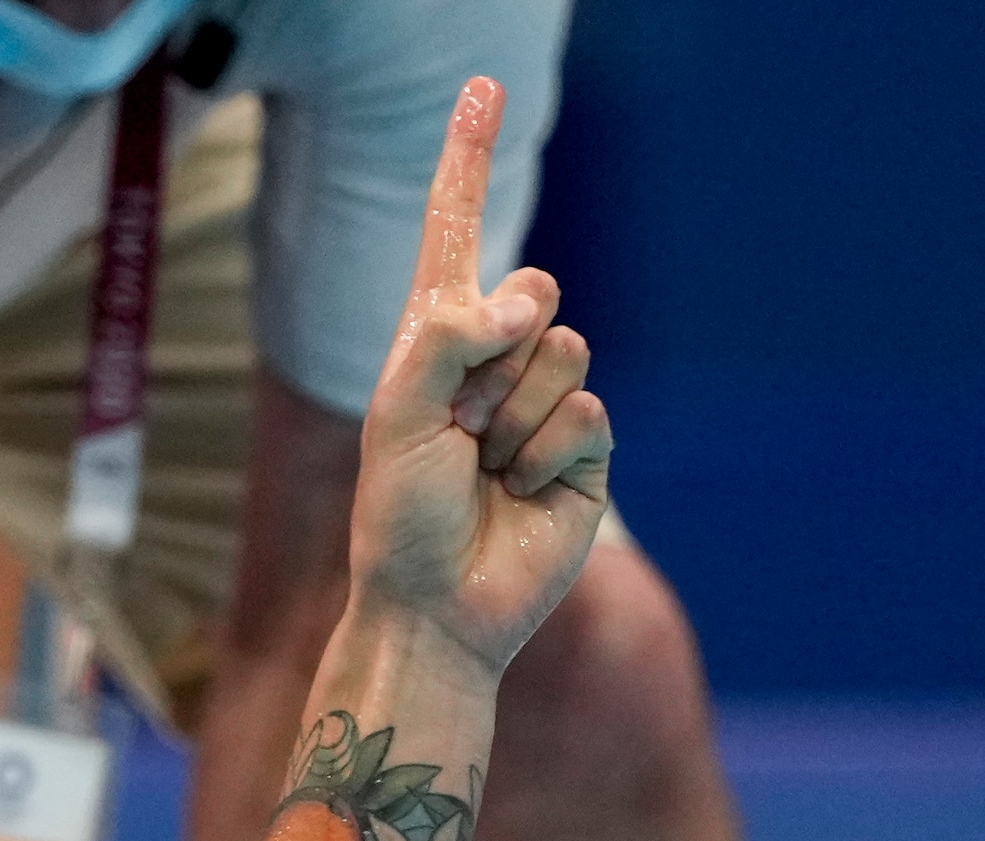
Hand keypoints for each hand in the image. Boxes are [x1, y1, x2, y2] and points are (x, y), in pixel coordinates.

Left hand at [342, 80, 611, 681]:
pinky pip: (589, 416)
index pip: (458, 232)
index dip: (470, 159)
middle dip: (495, 360)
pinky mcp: (585, 454)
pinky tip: (517, 497)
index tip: (482, 88)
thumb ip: (447, 336)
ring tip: (483, 472)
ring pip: (567, 355)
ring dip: (516, 421)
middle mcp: (496, 363)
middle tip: (457, 432)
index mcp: (437, 342)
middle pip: (536, 292)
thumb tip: (530, 299)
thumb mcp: (396, 413)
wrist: (434, 609)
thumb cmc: (396, 518)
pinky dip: (546, 458)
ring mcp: (545, 405)